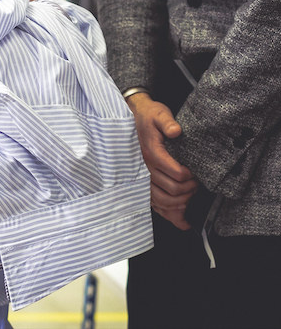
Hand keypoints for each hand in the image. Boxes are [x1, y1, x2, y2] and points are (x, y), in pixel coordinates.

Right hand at [127, 92, 198, 229]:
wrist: (134, 119)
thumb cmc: (149, 117)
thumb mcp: (159, 113)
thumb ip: (167, 121)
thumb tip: (176, 131)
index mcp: (152, 153)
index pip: (176, 173)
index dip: (190, 176)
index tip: (196, 172)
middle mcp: (146, 168)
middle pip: (172, 190)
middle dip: (189, 189)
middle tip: (197, 182)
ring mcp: (143, 178)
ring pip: (163, 202)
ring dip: (181, 202)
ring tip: (191, 194)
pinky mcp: (143, 183)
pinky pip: (155, 205)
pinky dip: (170, 215)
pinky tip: (183, 219)